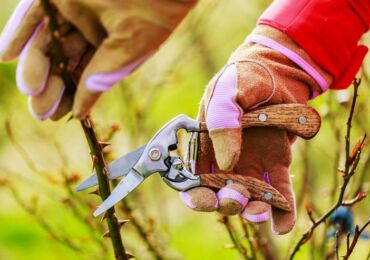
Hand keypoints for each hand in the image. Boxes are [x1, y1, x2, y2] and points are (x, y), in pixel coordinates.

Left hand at [0, 0, 195, 119]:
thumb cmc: (155, 10)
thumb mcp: (130, 49)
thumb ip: (103, 77)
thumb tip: (81, 111)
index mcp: (113, 43)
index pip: (87, 73)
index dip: (72, 95)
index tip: (59, 116)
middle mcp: (91, 26)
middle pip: (64, 60)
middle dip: (52, 86)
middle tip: (40, 110)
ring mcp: (74, 7)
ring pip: (48, 41)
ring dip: (35, 66)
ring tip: (30, 90)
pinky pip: (34, 13)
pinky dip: (20, 33)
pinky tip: (8, 56)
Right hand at [179, 25, 330, 233]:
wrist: (278, 70)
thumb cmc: (245, 77)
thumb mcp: (228, 90)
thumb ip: (221, 120)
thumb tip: (226, 162)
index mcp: (205, 145)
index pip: (193, 179)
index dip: (196, 195)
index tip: (206, 199)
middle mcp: (225, 160)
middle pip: (219, 194)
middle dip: (225, 204)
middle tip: (236, 198)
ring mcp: (251, 164)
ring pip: (248, 197)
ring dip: (252, 211)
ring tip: (261, 210)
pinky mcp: (276, 164)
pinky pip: (278, 192)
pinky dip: (281, 211)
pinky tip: (282, 223)